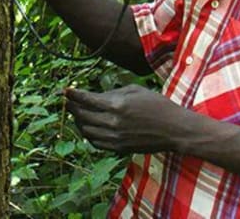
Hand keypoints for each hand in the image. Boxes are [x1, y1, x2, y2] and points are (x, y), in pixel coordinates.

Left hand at [64, 85, 185, 154]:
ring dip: (79, 121)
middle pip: (83, 116)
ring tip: (77, 113)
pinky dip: (88, 135)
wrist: (174, 130)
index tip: (66, 90)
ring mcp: (115, 138)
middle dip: (72, 107)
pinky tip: (88, 127)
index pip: (87, 100)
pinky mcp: (119, 148)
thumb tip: (95, 96)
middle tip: (68, 101)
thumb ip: (113, 93)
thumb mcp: (135, 91)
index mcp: (117, 106)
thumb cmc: (157, 105)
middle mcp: (113, 123)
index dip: (74, 95)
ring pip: (86, 131)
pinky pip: (96, 143)